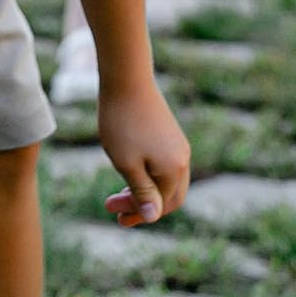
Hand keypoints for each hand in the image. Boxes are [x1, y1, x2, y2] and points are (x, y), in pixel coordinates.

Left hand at [97, 77, 190, 227]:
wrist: (126, 79)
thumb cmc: (122, 123)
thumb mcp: (127, 164)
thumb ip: (142, 193)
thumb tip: (153, 217)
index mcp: (174, 170)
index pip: (162, 206)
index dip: (140, 215)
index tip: (115, 216)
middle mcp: (182, 159)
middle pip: (169, 196)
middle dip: (142, 205)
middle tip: (112, 206)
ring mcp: (178, 145)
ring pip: (165, 180)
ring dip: (143, 190)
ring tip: (117, 190)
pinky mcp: (170, 133)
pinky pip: (163, 164)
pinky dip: (147, 174)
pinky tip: (127, 168)